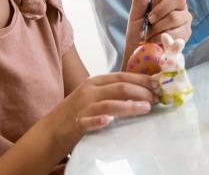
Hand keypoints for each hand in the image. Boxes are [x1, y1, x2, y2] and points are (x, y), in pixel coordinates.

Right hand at [43, 72, 157, 157]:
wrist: (50, 131)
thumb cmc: (77, 113)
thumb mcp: (94, 96)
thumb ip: (112, 92)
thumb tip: (140, 91)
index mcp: (95, 82)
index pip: (122, 76)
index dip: (141, 79)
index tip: (158, 84)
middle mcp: (89, 91)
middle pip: (120, 87)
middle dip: (141, 91)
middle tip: (156, 98)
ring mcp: (83, 107)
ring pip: (110, 103)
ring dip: (130, 105)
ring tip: (146, 108)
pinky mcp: (76, 124)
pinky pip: (89, 121)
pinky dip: (99, 120)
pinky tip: (108, 121)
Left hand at [123, 0, 191, 65]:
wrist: (139, 60)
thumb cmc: (137, 37)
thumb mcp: (135, 16)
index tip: (148, 12)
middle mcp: (179, 7)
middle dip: (159, 12)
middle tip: (150, 24)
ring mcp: (186, 21)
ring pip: (176, 16)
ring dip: (159, 29)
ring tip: (152, 37)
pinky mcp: (187, 35)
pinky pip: (178, 32)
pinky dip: (164, 39)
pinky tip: (159, 44)